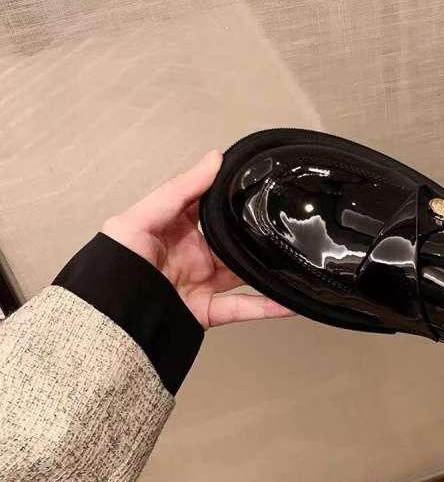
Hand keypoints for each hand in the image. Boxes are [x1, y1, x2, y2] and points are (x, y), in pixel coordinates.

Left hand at [102, 151, 292, 328]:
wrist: (106, 323)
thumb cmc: (111, 268)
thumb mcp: (139, 220)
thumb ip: (178, 190)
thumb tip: (213, 158)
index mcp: (174, 228)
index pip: (209, 204)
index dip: (232, 193)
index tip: (261, 181)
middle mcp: (190, 254)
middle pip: (233, 240)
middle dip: (257, 233)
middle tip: (287, 222)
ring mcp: (200, 283)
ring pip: (243, 273)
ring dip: (268, 269)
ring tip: (298, 260)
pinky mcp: (206, 311)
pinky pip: (242, 308)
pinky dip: (268, 307)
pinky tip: (291, 301)